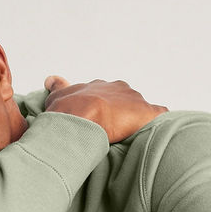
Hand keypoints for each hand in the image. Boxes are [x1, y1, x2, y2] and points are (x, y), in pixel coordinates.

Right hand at [43, 76, 167, 143]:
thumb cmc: (69, 112)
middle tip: (113, 127)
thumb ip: (56, 89)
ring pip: (138, 105)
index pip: (102, 94)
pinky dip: (158, 118)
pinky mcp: (146, 112)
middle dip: (118, 110)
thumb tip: (50, 80)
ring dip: (135, 117)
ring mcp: (132, 99)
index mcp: (99, 87)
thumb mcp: (58, 98)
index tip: (97, 117)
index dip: (100, 106)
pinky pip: (158, 112)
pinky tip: (160, 126)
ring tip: (133, 132)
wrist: (85, 116)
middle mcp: (117, 88)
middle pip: (121, 98)